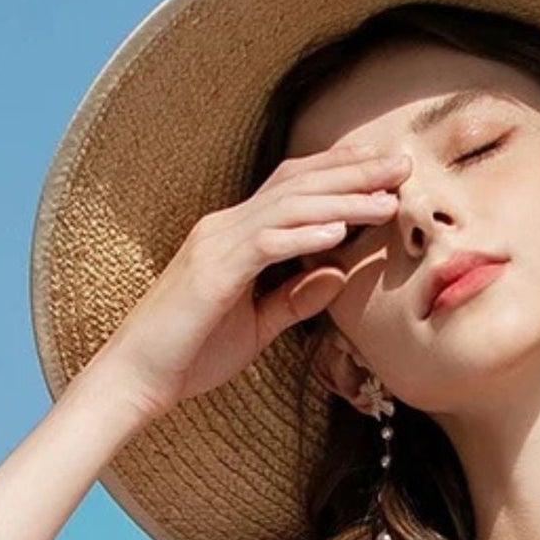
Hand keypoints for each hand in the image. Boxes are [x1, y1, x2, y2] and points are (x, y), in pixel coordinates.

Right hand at [87, 142, 410, 423]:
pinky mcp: (212, 273)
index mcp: (235, 235)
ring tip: (387, 197)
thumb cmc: (191, 354)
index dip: (340, 173)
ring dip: (341, 199)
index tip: (385, 169)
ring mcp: (216, 245)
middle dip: (354, 171)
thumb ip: (296, 297)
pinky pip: (265, 245)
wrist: (136, 378)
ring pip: (288, 207)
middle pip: (298, 184)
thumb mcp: (257, 325)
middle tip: (404, 162)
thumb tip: (339, 271)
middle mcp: (225, 227)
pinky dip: (303, 234)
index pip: (294, 188)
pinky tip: (340, 231)